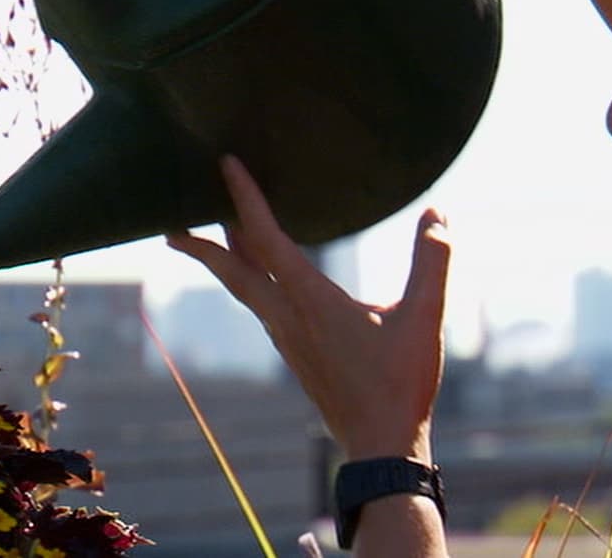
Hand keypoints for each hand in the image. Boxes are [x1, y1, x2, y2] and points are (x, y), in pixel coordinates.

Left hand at [166, 155, 452, 461]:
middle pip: (233, 269)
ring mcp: (287, 339)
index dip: (245, 198)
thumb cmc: (399, 383)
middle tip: (172, 220)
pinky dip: (250, 282)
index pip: (265, 238)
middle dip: (201, 243)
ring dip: (225, 261)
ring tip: (213, 238)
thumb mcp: (424, 317)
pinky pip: (260, 307)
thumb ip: (432, 260)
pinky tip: (264, 281)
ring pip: (244, 289)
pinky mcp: (295, 354)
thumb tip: (439, 213)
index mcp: (309, 300)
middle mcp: (286, 317)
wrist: (380, 447)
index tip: (227, 164)